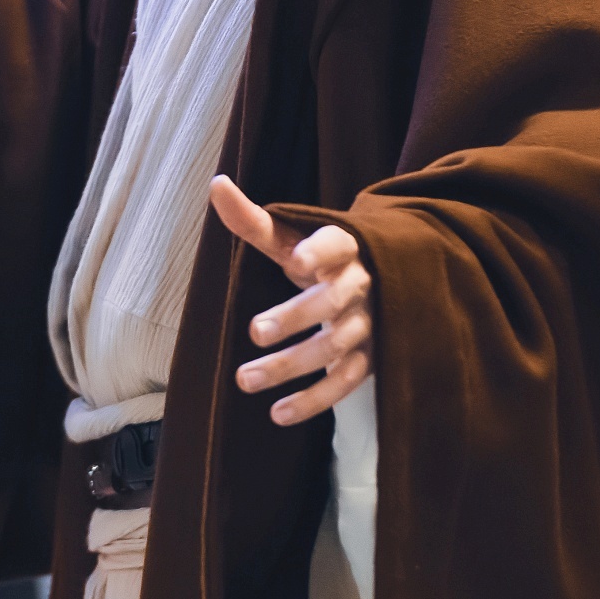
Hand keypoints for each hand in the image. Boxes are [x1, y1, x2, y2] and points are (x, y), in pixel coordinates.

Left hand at [210, 175, 371, 425]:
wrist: (384, 282)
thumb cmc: (322, 259)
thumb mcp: (292, 238)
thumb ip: (254, 220)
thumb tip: (215, 185)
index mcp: (344, 247)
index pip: (335, 245)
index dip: (319, 252)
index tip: (296, 261)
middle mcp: (361, 285)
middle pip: (331, 302)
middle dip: (296, 317)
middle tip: (254, 332)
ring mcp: (369, 324)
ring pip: (334, 347)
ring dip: (291, 366)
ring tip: (244, 379)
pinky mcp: (371, 360)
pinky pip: (346, 383)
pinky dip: (314, 401)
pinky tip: (277, 413)